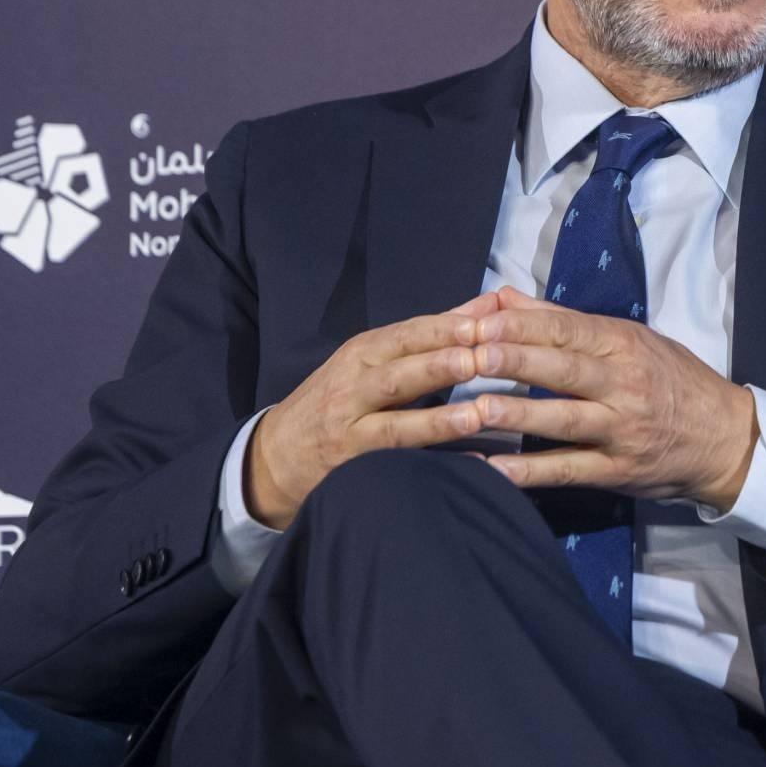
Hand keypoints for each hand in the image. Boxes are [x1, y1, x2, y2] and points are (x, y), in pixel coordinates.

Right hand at [248, 291, 502, 529]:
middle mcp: (354, 384)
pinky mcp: (352, 463)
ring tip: (477, 413)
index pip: (406, 334)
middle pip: (399, 371)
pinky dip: (432, 460)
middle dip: (440, 364)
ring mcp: (350, 426)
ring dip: (438, 417)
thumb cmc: (337, 398)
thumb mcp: (372, 358)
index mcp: (363, 352)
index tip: (485, 323)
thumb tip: (490, 303)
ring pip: (395, 419)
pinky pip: (395, 461)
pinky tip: (469, 461)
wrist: (276, 454)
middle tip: (482, 357)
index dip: (445, 329)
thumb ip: (433, 333)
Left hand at [454, 287, 758, 509]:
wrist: (724, 438)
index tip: (480, 323)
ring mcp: (620, 430)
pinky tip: (494, 469)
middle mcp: (623, 385)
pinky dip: (530, 472)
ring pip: (562, 420)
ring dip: (516, 416)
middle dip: (514, 362)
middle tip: (469, 357)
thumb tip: (504, 298)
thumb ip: (563, 319)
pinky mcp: (617, 471)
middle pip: (562, 370)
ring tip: (474, 410)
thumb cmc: (671, 380)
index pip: (568, 330)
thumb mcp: (630, 338)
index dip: (522, 327)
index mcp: (623, 345)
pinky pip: (568, 471)